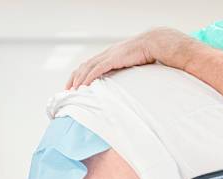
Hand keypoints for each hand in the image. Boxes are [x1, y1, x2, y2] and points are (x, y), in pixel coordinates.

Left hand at [65, 28, 191, 89]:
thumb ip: (124, 73)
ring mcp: (109, 55)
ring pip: (87, 68)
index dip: (79, 75)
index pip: (88, 65)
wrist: (156, 42)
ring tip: (72, 91)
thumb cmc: (147, 55)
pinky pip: (97, 69)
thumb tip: (122, 86)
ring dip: (78, 80)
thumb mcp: (132, 65)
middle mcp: (106, 54)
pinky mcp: (114, 58)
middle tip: (66, 91)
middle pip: (83, 66)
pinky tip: (83, 86)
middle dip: (73, 79)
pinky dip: (88, 78)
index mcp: (109, 55)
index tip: (73, 86)